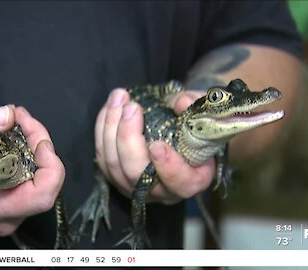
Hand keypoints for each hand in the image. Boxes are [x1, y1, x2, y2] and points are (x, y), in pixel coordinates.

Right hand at [0, 105, 64, 236]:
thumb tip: (8, 115)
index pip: (42, 194)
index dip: (50, 162)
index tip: (35, 135)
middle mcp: (0, 218)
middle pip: (46, 187)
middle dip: (41, 148)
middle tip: (22, 121)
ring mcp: (3, 218)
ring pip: (38, 186)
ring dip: (33, 153)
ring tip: (16, 127)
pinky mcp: (2, 212)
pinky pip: (26, 187)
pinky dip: (25, 162)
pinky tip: (11, 143)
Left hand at [95, 88, 214, 204]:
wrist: (180, 130)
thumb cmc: (197, 125)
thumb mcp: (205, 113)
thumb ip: (195, 106)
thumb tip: (181, 102)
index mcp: (192, 180)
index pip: (181, 183)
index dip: (168, 167)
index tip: (158, 145)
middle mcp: (162, 191)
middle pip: (137, 174)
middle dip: (129, 139)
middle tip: (132, 107)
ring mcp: (135, 187)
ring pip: (114, 165)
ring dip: (111, 128)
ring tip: (120, 97)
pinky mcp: (116, 176)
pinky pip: (102, 156)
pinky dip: (102, 128)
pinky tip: (111, 106)